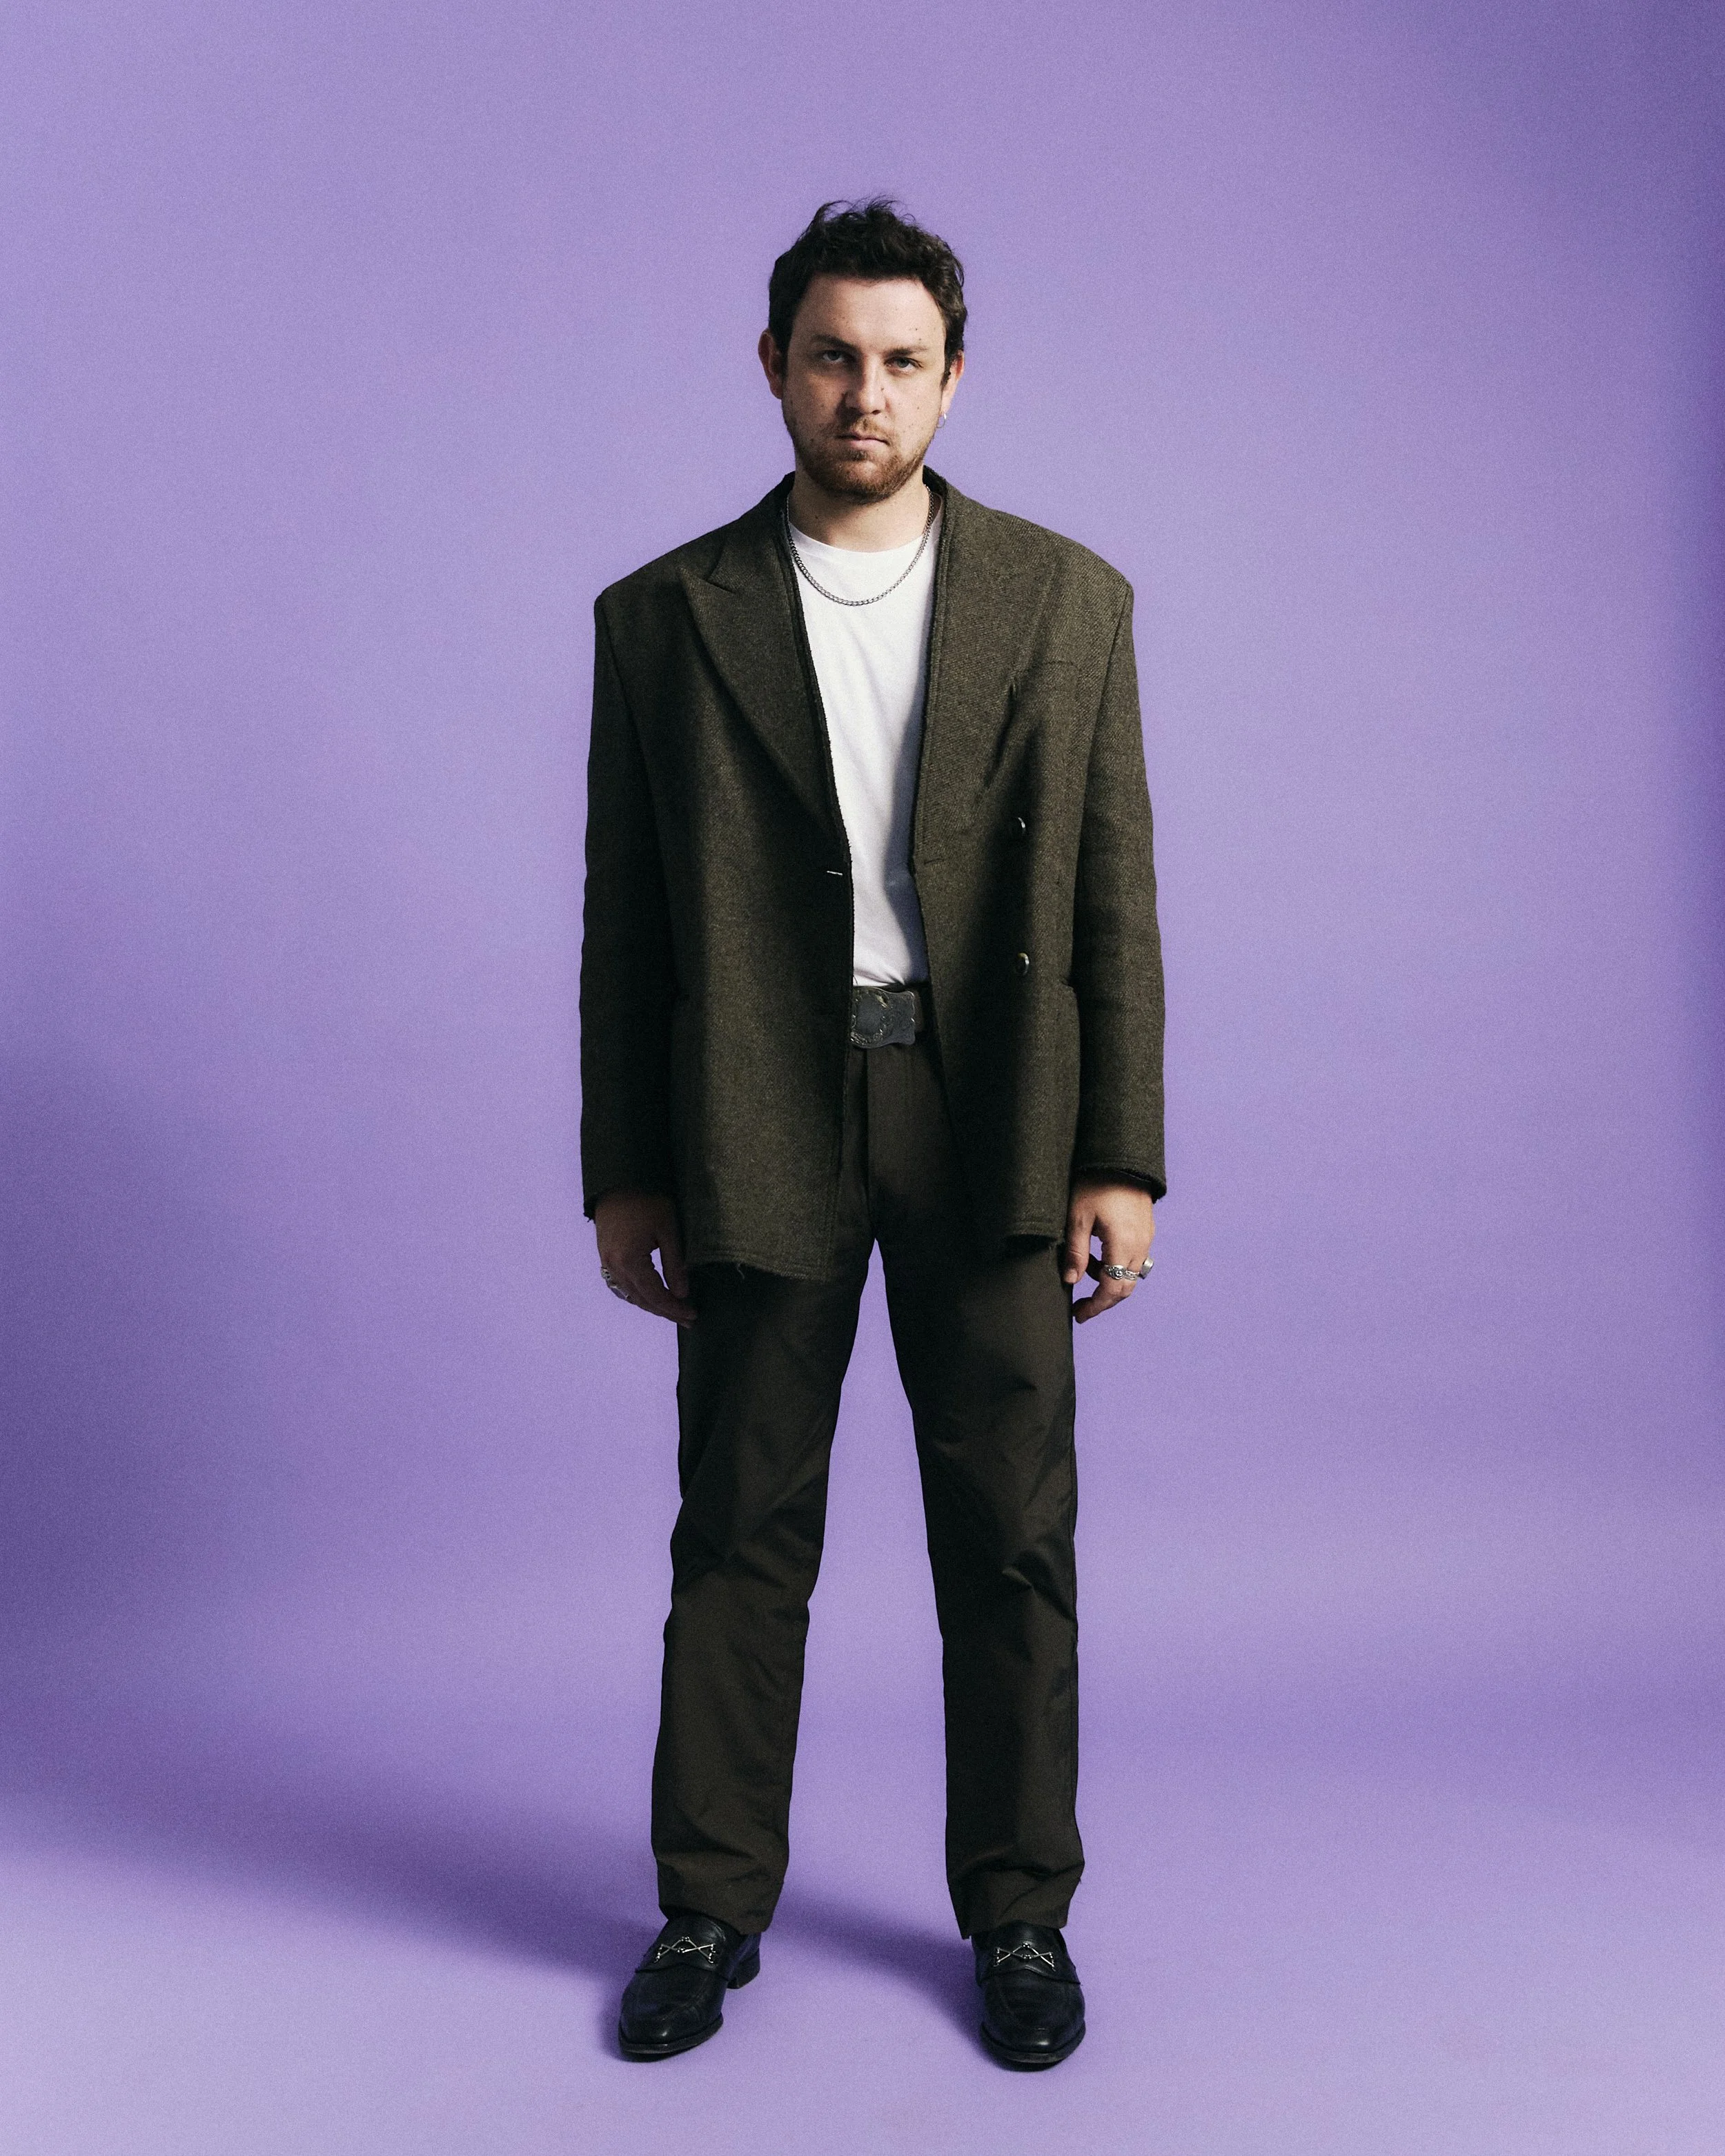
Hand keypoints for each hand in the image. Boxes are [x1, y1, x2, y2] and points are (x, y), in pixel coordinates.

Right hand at [593, 1189, 695, 1326]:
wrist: (618, 1181)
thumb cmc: (646, 1200)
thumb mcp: (668, 1230)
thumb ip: (674, 1264)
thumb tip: (682, 1293)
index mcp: (630, 1261)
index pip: (655, 1296)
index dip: (674, 1308)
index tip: (692, 1315)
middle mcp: (614, 1267)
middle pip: (641, 1300)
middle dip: (665, 1311)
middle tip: (687, 1319)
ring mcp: (606, 1262)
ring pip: (629, 1295)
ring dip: (651, 1305)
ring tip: (671, 1310)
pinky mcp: (604, 1255)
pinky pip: (620, 1285)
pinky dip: (636, 1294)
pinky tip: (648, 1296)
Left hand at [1062, 1179, 1154, 1325]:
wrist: (1120, 1156)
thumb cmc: (1095, 1183)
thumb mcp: (1077, 1218)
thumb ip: (1075, 1252)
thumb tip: (1070, 1281)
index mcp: (1124, 1244)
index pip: (1113, 1289)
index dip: (1096, 1306)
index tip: (1078, 1313)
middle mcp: (1140, 1244)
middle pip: (1125, 1287)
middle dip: (1103, 1300)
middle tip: (1080, 1306)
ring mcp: (1146, 1237)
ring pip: (1130, 1273)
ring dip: (1109, 1280)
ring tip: (1084, 1270)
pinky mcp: (1146, 1228)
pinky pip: (1134, 1257)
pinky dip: (1116, 1265)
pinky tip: (1098, 1255)